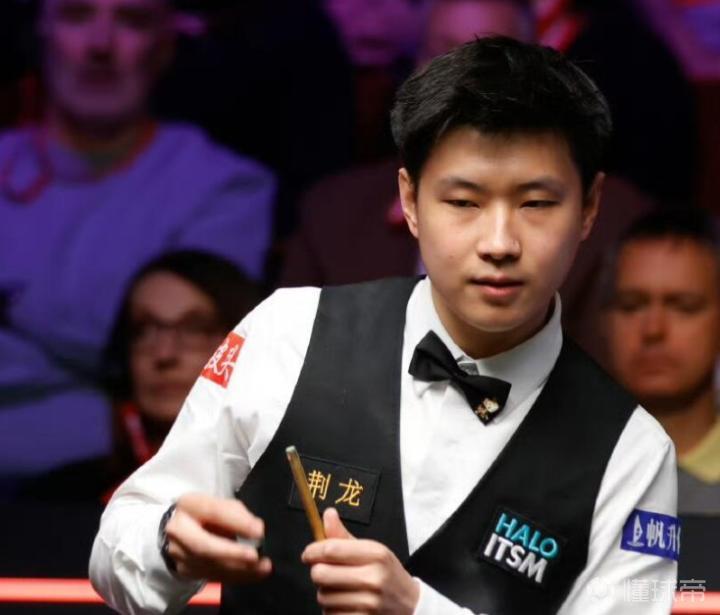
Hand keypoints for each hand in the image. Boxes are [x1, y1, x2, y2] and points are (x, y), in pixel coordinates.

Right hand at [164, 492, 271, 583]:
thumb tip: (256, 529)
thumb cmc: (206, 514)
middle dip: (232, 553)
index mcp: (189, 505)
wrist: (178, 530)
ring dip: (239, 569)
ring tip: (263, 567)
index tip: (259, 531)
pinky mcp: (185, 571)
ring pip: (210, 566)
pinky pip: (213, 576)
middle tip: (255, 557)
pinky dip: (236, 577)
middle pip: (204, 546)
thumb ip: (237, 514)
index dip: (237, 522)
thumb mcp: (220, 504)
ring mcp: (179, 554)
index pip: (214, 513)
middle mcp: (179, 530)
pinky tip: (255, 575)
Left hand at [302, 508, 419, 614]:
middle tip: (323, 571)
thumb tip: (328, 514)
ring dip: (324, 592)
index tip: (308, 554)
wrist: (411, 605)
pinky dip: (332, 609)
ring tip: (338, 588)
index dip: (313, 551)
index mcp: (376, 554)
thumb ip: (344, 536)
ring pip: (323, 596)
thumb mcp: (372, 550)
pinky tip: (344, 603)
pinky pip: (330, 613)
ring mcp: (368, 603)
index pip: (331, 549)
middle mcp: (373, 577)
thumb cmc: (386, 573)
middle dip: (317, 572)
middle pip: (321, 574)